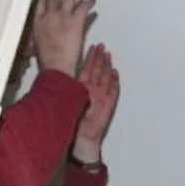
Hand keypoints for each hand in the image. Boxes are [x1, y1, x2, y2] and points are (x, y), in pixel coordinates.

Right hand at [32, 0, 94, 75]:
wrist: (55, 66)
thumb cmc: (47, 60)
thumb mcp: (38, 45)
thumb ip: (41, 35)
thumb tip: (43, 35)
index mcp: (38, 21)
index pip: (40, 2)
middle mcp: (49, 15)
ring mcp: (62, 17)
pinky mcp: (76, 21)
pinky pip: (83, 7)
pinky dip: (88, 2)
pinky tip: (92, 1)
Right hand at [73, 44, 119, 162]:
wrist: (83, 139)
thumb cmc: (73, 124)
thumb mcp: (68, 104)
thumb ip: (71, 91)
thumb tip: (69, 80)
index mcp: (80, 89)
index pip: (86, 68)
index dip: (90, 57)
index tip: (93, 47)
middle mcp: (92, 90)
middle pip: (97, 69)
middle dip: (100, 57)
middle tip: (102, 46)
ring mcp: (102, 96)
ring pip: (105, 76)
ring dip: (107, 65)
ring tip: (108, 54)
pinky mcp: (109, 104)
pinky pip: (114, 89)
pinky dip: (115, 80)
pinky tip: (115, 73)